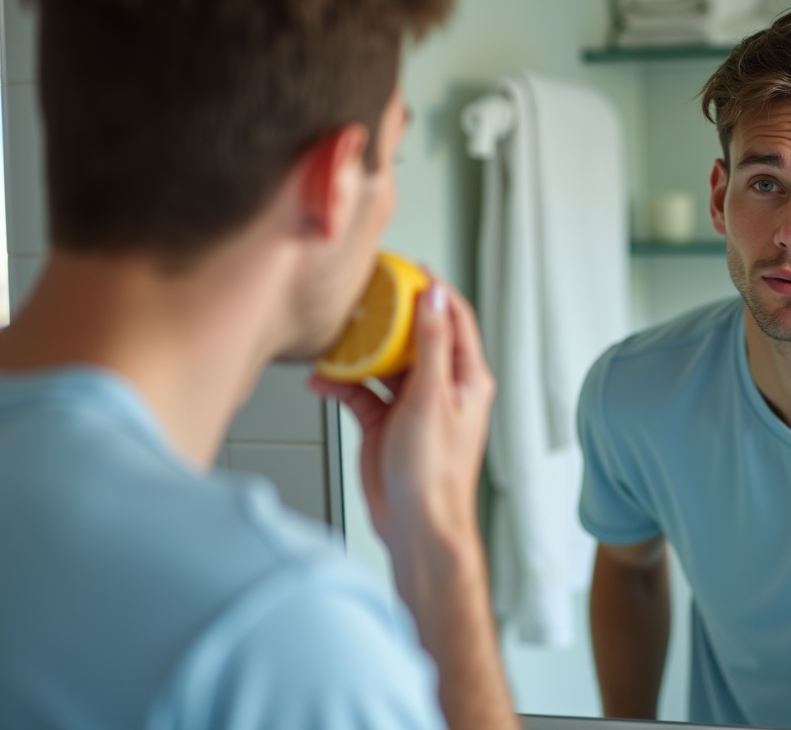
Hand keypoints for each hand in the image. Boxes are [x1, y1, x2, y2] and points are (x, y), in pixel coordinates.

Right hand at [309, 277, 494, 572]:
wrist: (415, 524)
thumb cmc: (436, 472)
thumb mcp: (434, 395)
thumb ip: (433, 342)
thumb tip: (436, 296)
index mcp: (466, 377)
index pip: (454, 318)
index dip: (433, 290)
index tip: (407, 269)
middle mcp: (441, 386)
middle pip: (415, 335)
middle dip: (389, 314)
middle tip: (364, 293)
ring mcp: (412, 404)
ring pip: (383, 362)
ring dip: (359, 350)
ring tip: (336, 333)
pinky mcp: (384, 422)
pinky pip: (360, 391)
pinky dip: (341, 382)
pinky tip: (322, 378)